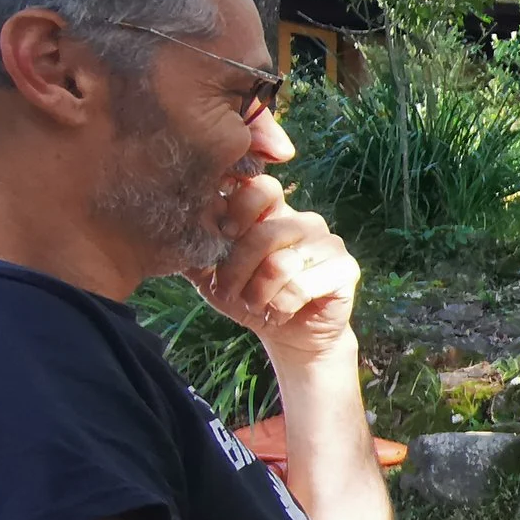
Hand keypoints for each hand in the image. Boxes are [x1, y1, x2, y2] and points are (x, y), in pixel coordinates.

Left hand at [191, 176, 360, 363]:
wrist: (287, 333)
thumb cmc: (248, 295)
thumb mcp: (210, 271)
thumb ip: (194, 244)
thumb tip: (174, 219)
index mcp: (271, 211)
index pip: (258, 187)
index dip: (237, 210)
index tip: (224, 235)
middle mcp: (301, 219)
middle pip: (264, 232)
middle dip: (236, 269)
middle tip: (228, 290)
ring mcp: (327, 241)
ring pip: (281, 263)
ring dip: (257, 293)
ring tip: (254, 304)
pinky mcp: (345, 268)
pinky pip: (302, 286)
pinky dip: (281, 306)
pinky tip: (279, 313)